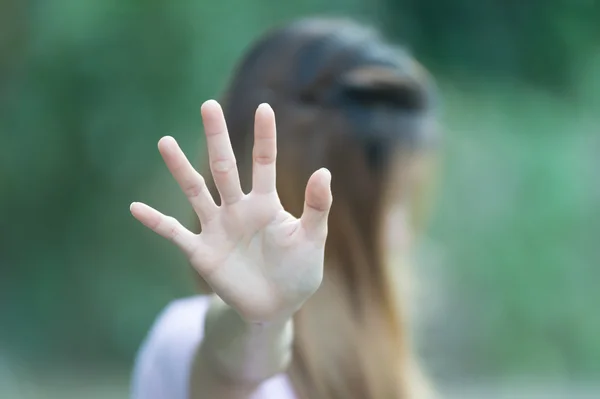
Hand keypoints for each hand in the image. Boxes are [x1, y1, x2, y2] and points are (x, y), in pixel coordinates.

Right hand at [131, 100, 331, 322]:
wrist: (277, 305)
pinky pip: (175, 233)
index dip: (264, 136)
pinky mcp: (202, 251)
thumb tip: (324, 171)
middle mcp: (237, 208)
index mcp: (266, 203)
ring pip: (196, 192)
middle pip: (224, 167)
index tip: (264, 107)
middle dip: (217, 137)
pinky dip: (156, 222)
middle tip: (208, 106)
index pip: (264, 162)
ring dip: (180, 169)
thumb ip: (317, 207)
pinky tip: (135, 208)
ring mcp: (217, 228)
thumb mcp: (312, 239)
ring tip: (165, 141)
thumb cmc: (299, 270)